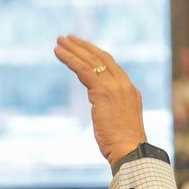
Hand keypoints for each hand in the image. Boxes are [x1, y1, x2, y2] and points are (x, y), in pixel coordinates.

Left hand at [53, 35, 148, 167]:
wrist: (130, 150)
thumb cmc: (123, 145)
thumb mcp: (119, 122)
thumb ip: (112, 110)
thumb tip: (101, 110)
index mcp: (130, 90)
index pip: (111, 66)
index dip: (95, 55)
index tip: (82, 49)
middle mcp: (124, 84)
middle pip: (101, 58)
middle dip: (83, 46)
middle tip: (67, 38)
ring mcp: (115, 87)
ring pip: (90, 61)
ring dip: (73, 49)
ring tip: (59, 41)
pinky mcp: (102, 92)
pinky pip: (83, 69)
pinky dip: (69, 59)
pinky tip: (58, 52)